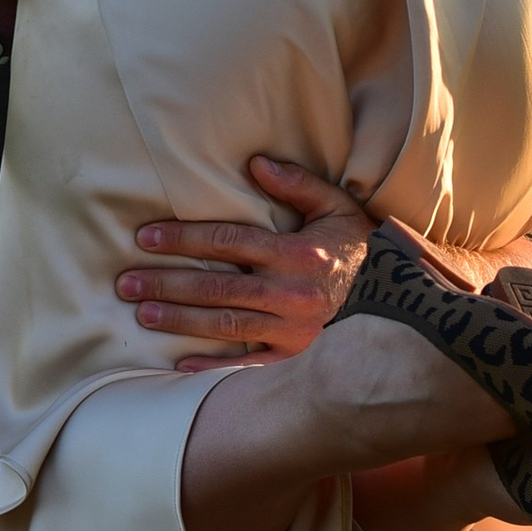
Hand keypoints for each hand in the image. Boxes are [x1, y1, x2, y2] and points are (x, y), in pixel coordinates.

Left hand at [116, 153, 372, 368]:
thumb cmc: (363, 249)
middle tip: (126, 283)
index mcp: (297, 253)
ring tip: (142, 314)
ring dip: (179, 320)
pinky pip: (248, 365)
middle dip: (167, 284)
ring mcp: (292, 331)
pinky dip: (213, 368)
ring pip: (224, 326)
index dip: (183, 238)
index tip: (145, 238)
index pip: (228, 241)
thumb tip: (254, 163)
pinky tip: (179, 365)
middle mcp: (290, 293)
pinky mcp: (296, 357)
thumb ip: (297, 184)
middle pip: (215, 287)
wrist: (405, 301)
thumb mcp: (338, 206)